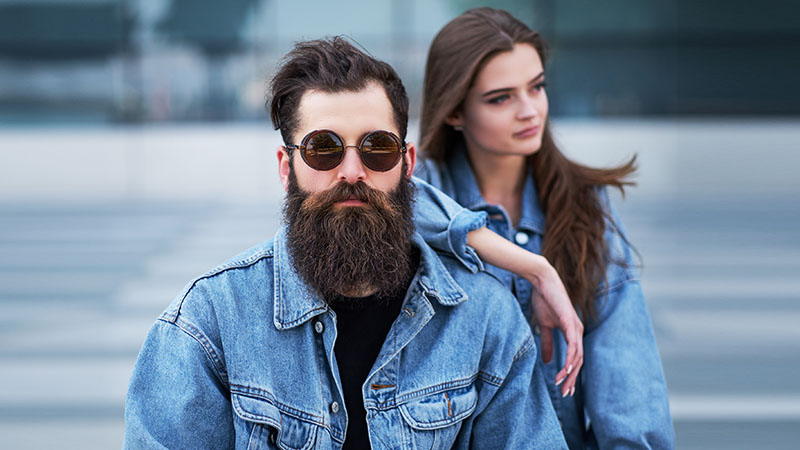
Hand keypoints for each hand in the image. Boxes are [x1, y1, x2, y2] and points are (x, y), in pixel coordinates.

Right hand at [528, 263, 583, 397]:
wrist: (542, 282)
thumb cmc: (544, 300)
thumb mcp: (544, 326)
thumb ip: (547, 343)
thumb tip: (547, 361)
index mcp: (572, 332)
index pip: (575, 358)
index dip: (570, 374)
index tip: (564, 388)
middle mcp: (577, 331)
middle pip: (579, 361)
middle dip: (572, 379)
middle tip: (565, 393)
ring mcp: (575, 327)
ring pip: (577, 356)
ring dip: (570, 372)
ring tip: (561, 384)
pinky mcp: (570, 322)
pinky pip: (573, 345)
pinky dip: (570, 358)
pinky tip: (565, 368)